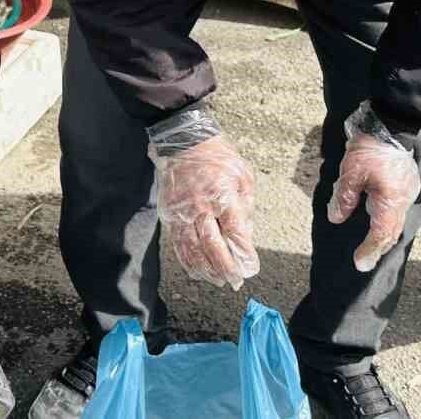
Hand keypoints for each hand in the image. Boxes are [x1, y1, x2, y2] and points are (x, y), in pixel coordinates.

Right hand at [149, 134, 260, 290]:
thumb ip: (245, 205)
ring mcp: (182, 211)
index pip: (234, 232)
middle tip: (235, 281)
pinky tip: (197, 270)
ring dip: (206, 269)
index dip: (243, 253)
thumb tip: (245, 235)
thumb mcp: (242, 175)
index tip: (250, 266)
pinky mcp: (170, 214)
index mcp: (222, 194)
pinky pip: (178, 243)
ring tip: (218, 280)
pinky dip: (188, 261)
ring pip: (192, 249)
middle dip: (225, 267)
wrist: (182, 140)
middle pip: (212, 245)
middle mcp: (200, 205)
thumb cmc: (217, 156)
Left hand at [328, 122, 420, 271]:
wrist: (390, 124)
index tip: (359, 263)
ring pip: (396, 222)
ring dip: (383, 236)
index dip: (369, 250)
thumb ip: (344, 199)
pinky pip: (398, 210)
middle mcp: (403, 199)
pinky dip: (388, 221)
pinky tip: (379, 222)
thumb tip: (336, 217)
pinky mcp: (407, 183)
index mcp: (390, 200)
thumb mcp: (350, 173)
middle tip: (364, 261)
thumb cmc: (370, 147)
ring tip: (371, 247)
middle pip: (391, 232)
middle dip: (377, 248)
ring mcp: (408, 191)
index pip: (380, 234)